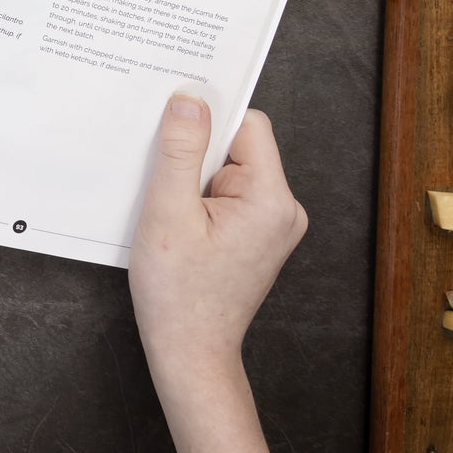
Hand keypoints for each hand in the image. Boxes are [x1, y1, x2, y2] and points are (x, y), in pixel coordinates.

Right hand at [128, 94, 305, 452]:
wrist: (190, 353)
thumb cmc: (179, 295)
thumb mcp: (168, 213)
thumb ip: (181, 151)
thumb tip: (190, 99)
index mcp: (271, 199)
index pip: (247, 125)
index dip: (208, 124)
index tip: (173, 135)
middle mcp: (284, 208)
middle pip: (238, 146)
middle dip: (196, 158)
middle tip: (168, 191)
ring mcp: (275, 224)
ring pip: (230, 169)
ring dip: (195, 181)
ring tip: (174, 217)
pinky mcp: (259, 235)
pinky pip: (229, 193)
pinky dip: (201, 200)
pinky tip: (181, 227)